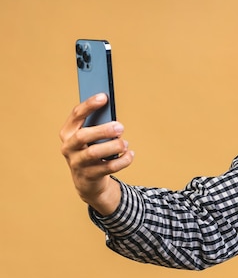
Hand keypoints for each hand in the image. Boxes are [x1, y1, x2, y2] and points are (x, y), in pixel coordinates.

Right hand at [59, 93, 133, 214]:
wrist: (88, 181)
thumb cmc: (92, 150)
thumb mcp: (92, 137)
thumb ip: (99, 125)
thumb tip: (115, 117)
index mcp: (68, 132)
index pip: (76, 115)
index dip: (89, 105)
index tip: (104, 96)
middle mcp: (69, 147)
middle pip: (83, 136)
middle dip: (103, 130)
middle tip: (120, 127)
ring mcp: (77, 163)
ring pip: (94, 153)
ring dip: (113, 146)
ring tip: (125, 143)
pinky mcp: (89, 176)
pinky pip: (108, 167)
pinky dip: (123, 160)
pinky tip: (130, 154)